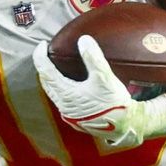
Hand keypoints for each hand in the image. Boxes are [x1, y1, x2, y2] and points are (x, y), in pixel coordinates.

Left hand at [31, 34, 165, 148]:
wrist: (124, 126)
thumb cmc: (114, 103)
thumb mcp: (104, 77)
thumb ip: (93, 57)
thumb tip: (83, 39)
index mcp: (66, 95)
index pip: (45, 72)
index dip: (40, 56)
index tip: (42, 44)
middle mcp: (63, 106)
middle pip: (46, 83)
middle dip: (44, 67)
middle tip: (48, 53)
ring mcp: (69, 115)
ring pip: (53, 93)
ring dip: (52, 80)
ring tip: (57, 67)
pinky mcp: (75, 119)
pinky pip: (62, 101)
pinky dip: (61, 89)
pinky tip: (70, 85)